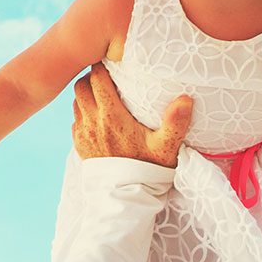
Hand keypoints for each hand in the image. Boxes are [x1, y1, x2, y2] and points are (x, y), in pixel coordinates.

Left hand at [72, 63, 191, 167]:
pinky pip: (75, 119)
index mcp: (112, 116)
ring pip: (76, 102)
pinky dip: (83, 113)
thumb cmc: (149, 169)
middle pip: (81, 86)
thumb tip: (186, 98)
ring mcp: (83, 134)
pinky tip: (99, 117)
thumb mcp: (167, 146)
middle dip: (92, 78)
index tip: (113, 64)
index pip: (97, 79)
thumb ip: (176, 122)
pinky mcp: (79, 145)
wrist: (126, 197)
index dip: (103, 67)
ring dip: (87, 95)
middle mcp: (93, 122)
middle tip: (108, 78)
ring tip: (103, 95)